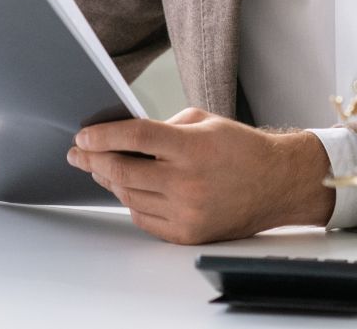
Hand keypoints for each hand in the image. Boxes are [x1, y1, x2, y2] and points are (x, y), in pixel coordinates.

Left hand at [66, 108, 334, 244]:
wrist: (277, 184)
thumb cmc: (240, 148)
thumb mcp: (203, 122)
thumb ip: (161, 126)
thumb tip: (120, 137)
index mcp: (192, 147)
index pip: (134, 137)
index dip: (103, 135)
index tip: (84, 136)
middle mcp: (188, 182)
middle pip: (123, 171)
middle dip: (93, 160)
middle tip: (79, 153)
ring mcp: (187, 211)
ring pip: (129, 196)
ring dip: (110, 181)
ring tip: (102, 168)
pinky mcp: (188, 233)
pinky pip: (143, 218)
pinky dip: (132, 201)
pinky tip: (129, 189)